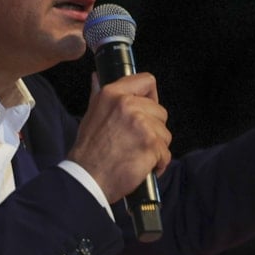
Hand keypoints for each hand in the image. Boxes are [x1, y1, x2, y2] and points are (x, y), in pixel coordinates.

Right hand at [68, 71, 171, 203]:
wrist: (87, 178)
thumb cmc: (88, 151)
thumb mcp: (91, 115)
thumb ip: (98, 94)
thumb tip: (98, 77)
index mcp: (113, 94)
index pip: (146, 81)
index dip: (151, 96)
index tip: (147, 110)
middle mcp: (127, 105)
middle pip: (160, 111)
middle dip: (153, 129)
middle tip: (136, 142)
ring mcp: (141, 124)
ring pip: (165, 134)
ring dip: (156, 148)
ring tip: (137, 156)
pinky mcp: (151, 144)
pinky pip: (166, 153)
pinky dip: (158, 164)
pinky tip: (143, 167)